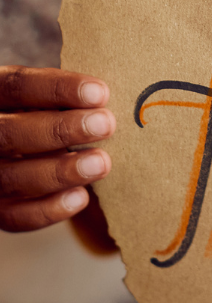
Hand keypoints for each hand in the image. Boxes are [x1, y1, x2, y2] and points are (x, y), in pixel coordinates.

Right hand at [0, 66, 113, 231]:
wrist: (40, 154)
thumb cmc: (56, 117)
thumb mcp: (55, 100)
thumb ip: (73, 99)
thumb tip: (111, 100)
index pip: (16, 85)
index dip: (56, 88)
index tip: (100, 93)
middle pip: (9, 133)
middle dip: (60, 130)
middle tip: (106, 125)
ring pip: (11, 178)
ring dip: (60, 171)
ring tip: (101, 163)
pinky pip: (16, 216)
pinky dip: (49, 208)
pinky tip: (81, 196)